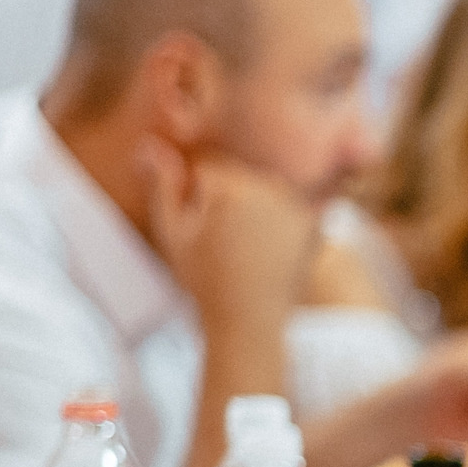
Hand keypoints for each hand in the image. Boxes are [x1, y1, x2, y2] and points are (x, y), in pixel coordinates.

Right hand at [142, 141, 322, 343]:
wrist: (250, 323)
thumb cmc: (205, 280)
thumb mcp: (173, 233)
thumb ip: (163, 185)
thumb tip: (151, 143)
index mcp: (233, 187)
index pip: (208, 171)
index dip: (199, 202)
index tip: (206, 233)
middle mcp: (271, 189)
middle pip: (239, 178)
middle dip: (229, 202)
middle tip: (228, 246)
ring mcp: (298, 206)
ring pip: (265, 190)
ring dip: (255, 210)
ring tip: (247, 250)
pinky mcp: (316, 224)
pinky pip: (289, 206)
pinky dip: (280, 222)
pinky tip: (270, 251)